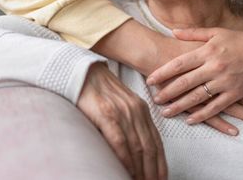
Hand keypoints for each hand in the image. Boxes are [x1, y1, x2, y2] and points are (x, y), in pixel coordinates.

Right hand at [77, 63, 166, 179]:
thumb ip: (130, 123)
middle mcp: (135, 111)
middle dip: (153, 171)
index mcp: (141, 109)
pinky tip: (127, 171)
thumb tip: (134, 151)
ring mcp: (122, 112)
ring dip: (140, 170)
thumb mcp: (120, 105)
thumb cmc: (98, 92)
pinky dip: (125, 159)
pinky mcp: (106, 113)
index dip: (160, 163)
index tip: (162, 178)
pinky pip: (119, 141)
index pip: (156, 141)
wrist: (81, 72)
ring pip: (137, 147)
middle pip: (149, 148)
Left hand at [147, 28, 242, 123]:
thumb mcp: (217, 32)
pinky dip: (202, 115)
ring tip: (166, 112)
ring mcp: (225, 82)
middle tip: (154, 99)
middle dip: (167, 92)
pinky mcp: (235, 93)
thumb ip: (194, 33)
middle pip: (185, 83)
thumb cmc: (241, 40)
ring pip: (197, 97)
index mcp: (208, 51)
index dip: (163, 73)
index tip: (150, 80)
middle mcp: (214, 67)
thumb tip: (173, 32)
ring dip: (180, 106)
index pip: (180, 63)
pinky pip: (216, 107)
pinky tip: (190, 119)